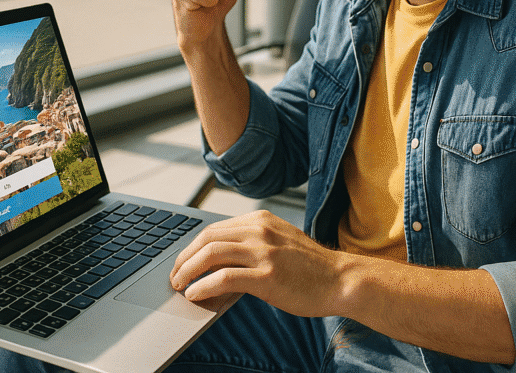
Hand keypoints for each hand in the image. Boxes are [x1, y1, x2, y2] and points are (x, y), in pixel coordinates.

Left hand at [169, 210, 343, 317]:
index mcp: (260, 220)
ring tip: (179, 286)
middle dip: (183, 258)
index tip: (182, 262)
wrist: (340, 279)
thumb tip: (216, 260)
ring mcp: (264, 252)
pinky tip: (195, 295)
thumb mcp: (278, 242)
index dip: (191, 247)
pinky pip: (224, 278)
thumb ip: (251, 243)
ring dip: (188, 271)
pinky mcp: (267, 276)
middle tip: (174, 276)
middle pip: (206, 238)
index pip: (213, 229)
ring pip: (211, 254)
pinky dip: (203, 286)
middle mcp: (259, 230)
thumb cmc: (310, 267)